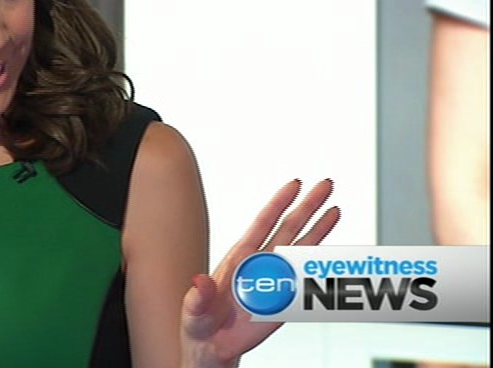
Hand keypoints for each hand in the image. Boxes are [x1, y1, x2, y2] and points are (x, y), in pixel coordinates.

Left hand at [179, 179, 340, 367]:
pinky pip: (308, 279)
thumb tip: (200, 281)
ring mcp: (276, 280)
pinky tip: (335, 251)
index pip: (263, 224)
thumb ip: (199, 297)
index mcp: (239, 259)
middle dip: (308, 206)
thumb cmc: (200, 324)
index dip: (279, 203)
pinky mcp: (286, 299)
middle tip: (326, 185)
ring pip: (302, 249)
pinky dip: (322, 265)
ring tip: (335, 208)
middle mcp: (261, 263)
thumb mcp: (194, 311)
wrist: (214, 346)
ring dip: (320, 228)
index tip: (295, 183)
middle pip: (289, 228)